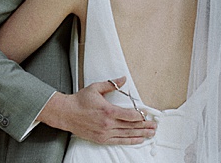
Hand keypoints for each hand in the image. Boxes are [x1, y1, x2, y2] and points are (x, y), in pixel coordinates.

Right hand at [40, 76, 156, 143]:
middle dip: (144, 126)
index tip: (148, 115)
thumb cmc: (80, 101)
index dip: (141, 116)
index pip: (130, 115)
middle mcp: (108, 124)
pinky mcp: (101, 139)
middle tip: (154, 126)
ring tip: (150, 133)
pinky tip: (138, 139)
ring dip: (140, 134)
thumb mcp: (96, 88)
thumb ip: (111, 84)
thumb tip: (123, 79)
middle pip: (131, 126)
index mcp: (108, 111)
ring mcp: (104, 132)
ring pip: (127, 134)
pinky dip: (130, 140)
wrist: (66, 113)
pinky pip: (119, 141)